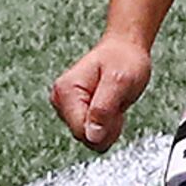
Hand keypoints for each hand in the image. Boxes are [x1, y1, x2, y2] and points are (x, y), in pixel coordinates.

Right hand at [50, 33, 152, 148]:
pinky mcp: (74, 111)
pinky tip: (111, 106)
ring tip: (114, 101)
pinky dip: (107, 123)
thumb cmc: (123, 60)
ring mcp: (66, 106)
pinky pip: (93, 131)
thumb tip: (92, 137)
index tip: (117, 109)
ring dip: (108, 124)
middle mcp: (60, 100)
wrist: (124, 48)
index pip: (81, 132)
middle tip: (117, 103)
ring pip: (89, 136)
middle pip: (84, 136)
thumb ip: (104, 109)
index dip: (105, 128)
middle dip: (107, 126)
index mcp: (66, 92)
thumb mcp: (120, 82)